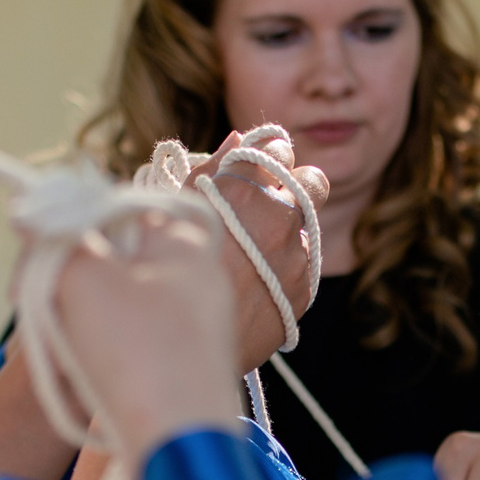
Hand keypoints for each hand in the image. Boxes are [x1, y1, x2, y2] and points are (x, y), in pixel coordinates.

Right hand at [52, 208, 239, 461]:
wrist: (179, 450)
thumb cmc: (137, 355)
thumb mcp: (85, 282)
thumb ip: (56, 239)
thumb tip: (30, 211)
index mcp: (186, 244)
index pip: (116, 211)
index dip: (67, 229)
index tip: (33, 265)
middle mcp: (199, 281)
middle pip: (112, 262)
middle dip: (66, 285)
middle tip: (34, 310)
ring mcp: (196, 329)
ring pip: (114, 308)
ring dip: (76, 325)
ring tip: (65, 359)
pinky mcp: (185, 370)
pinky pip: (130, 347)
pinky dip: (100, 357)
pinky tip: (84, 382)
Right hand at [199, 130, 330, 371]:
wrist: (180, 340)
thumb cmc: (166, 269)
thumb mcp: (176, 209)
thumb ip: (211, 168)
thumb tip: (237, 138)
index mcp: (243, 189)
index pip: (278, 147)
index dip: (271, 155)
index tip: (263, 168)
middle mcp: (277, 217)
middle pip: (314, 181)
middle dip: (301, 184)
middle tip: (280, 199)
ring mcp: (295, 255)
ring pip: (308, 229)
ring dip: (288, 234)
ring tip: (255, 255)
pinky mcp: (303, 291)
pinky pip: (304, 269)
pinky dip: (286, 270)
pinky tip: (257, 282)